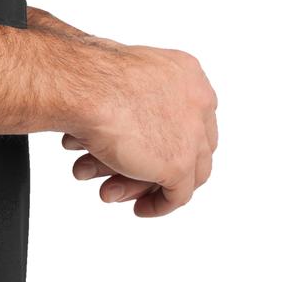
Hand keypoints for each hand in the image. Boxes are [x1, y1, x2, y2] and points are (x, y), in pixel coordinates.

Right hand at [64, 44, 218, 217]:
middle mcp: (198, 100)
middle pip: (192, 145)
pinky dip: (159, 205)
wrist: (84, 86)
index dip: (171, 137)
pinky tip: (140, 208)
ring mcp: (193, 134)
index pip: (192, 116)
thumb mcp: (123, 80)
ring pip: (186, 172)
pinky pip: (178, 195)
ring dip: (148, 185)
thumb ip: (138, 100)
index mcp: (187, 73)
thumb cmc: (90, 77)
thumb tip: (126, 129)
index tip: (150, 151)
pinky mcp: (180, 164)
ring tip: (114, 192)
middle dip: (160, 164)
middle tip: (132, 176)